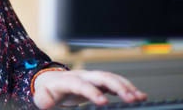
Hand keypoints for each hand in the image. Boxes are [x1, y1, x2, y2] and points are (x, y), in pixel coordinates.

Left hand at [32, 70, 147, 108]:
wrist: (49, 81)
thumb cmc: (47, 91)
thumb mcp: (42, 98)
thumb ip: (45, 101)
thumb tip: (48, 105)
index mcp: (68, 80)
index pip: (82, 85)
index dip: (93, 92)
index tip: (103, 102)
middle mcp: (82, 76)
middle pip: (102, 77)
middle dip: (117, 86)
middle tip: (131, 99)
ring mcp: (91, 78)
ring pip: (111, 78)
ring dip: (126, 86)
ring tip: (140, 97)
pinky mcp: (98, 82)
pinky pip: (114, 82)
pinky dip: (127, 88)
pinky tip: (138, 96)